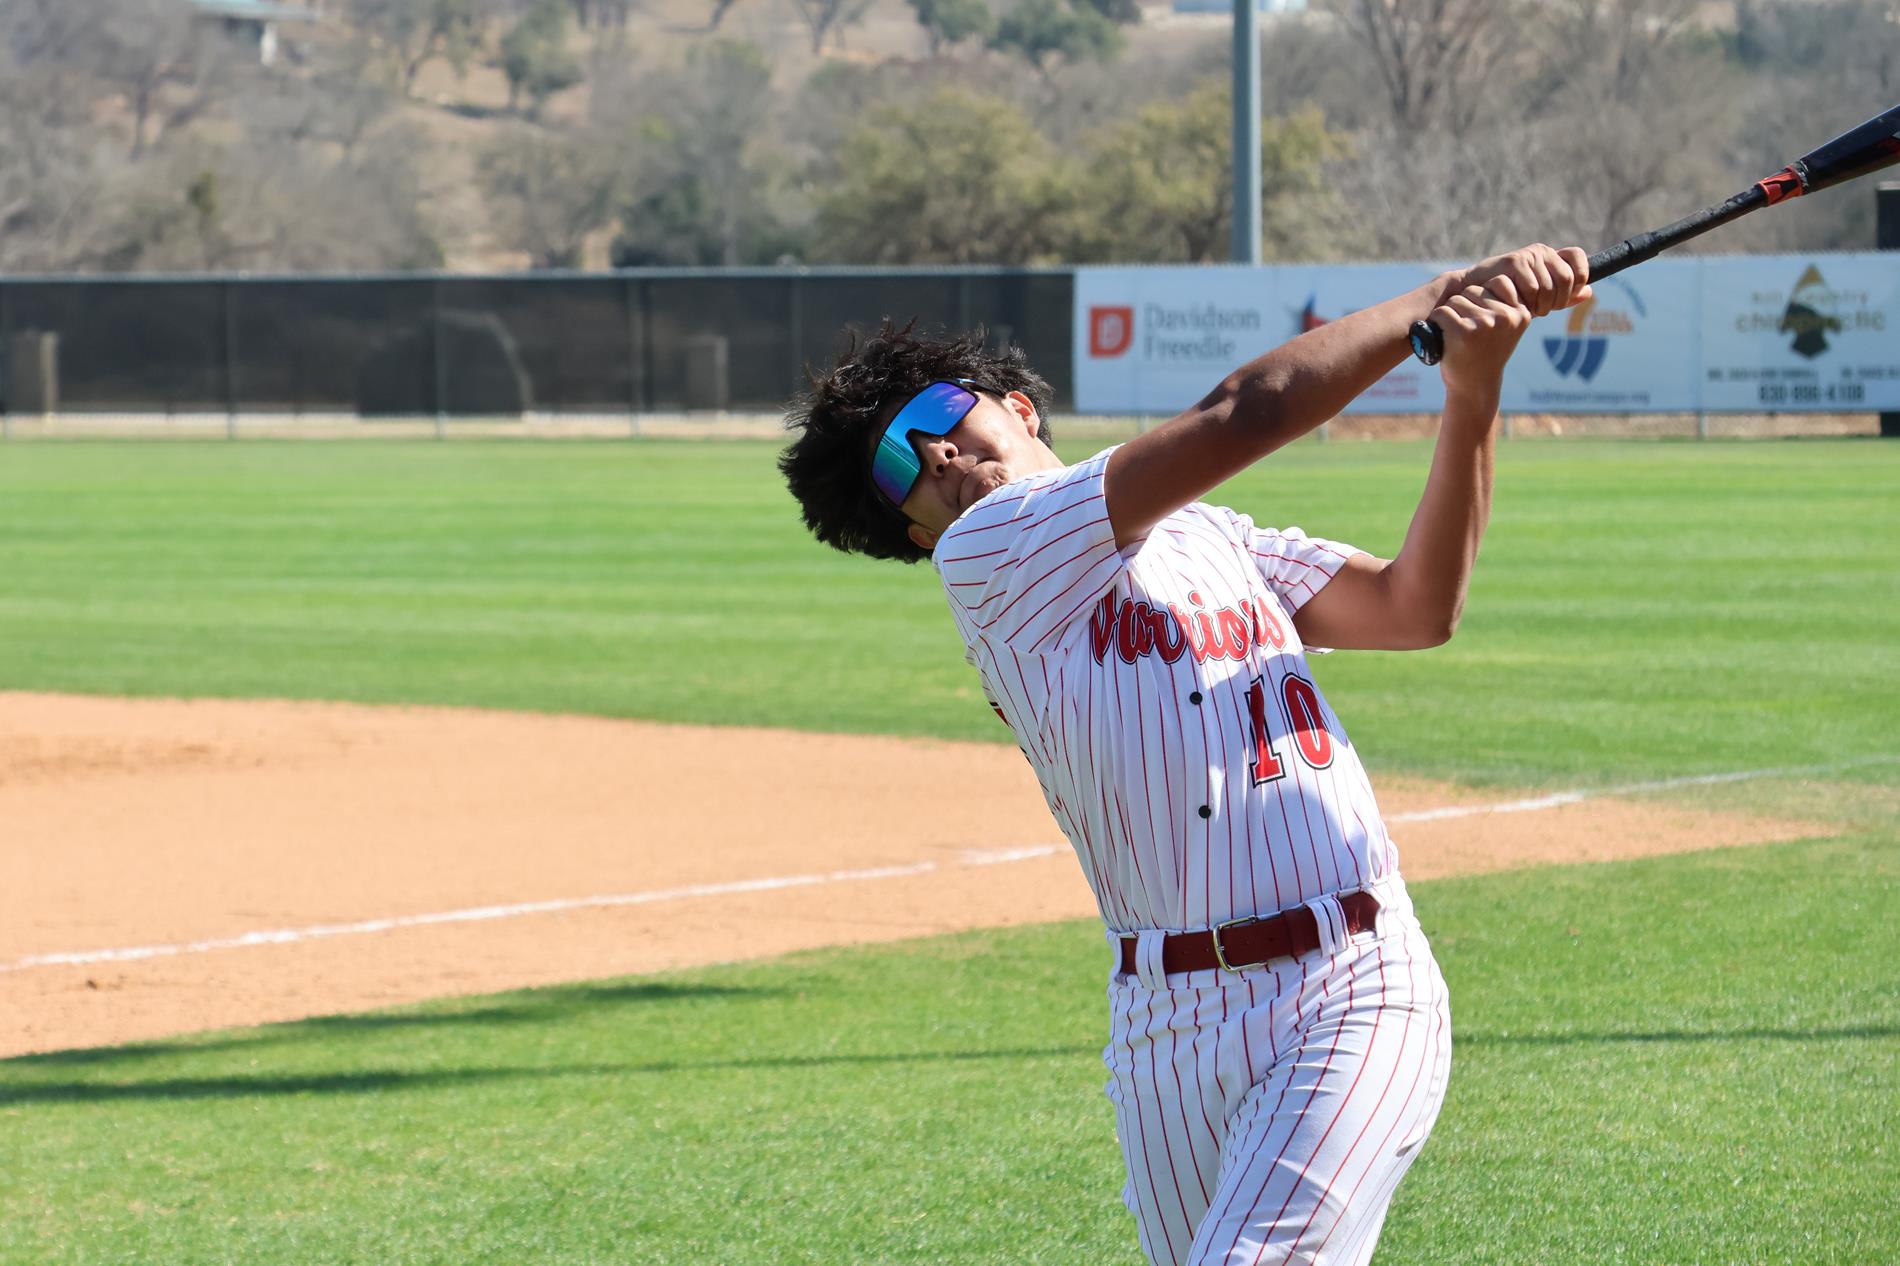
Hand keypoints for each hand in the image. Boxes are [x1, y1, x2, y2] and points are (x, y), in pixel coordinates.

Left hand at [1431, 281, 1532, 398]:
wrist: (1474, 387)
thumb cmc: (1486, 354)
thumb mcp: (1505, 326)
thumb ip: (1507, 303)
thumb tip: (1525, 274)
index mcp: (1520, 313)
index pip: (1498, 281)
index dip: (1482, 297)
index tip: (1481, 318)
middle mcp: (1506, 316)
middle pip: (1473, 290)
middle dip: (1464, 306)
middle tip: (1468, 332)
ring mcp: (1486, 323)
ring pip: (1456, 300)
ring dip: (1450, 315)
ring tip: (1458, 337)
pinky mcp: (1465, 332)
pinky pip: (1442, 313)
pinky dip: (1437, 324)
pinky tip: (1447, 339)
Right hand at [1442, 244, 1591, 317]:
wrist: (1472, 294)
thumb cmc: (1506, 296)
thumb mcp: (1539, 297)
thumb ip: (1563, 295)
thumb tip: (1589, 292)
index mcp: (1550, 256)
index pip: (1578, 258)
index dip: (1581, 276)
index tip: (1568, 294)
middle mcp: (1541, 251)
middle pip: (1568, 278)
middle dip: (1558, 300)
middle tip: (1542, 310)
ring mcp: (1527, 255)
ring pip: (1550, 286)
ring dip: (1541, 305)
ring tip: (1528, 309)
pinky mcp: (1513, 262)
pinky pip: (1533, 288)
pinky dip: (1528, 303)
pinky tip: (1518, 306)